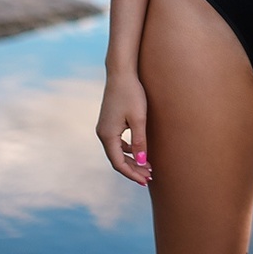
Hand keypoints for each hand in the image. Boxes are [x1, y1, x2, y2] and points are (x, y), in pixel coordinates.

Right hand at [96, 70, 152, 184]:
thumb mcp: (139, 119)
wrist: (121, 73)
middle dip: (133, 169)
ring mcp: (104, 128)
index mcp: (107, 135)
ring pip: (117, 152)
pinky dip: (127, 150)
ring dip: (131, 160)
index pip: (118, 163)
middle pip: (117, 159)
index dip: (132, 174)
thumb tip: (143, 162)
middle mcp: (102, 133)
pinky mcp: (108, 122)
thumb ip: (140, 141)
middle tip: (150, 177)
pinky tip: (139, 151)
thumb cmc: (131, 93)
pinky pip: (116, 143)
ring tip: (147, 167)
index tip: (145, 180)